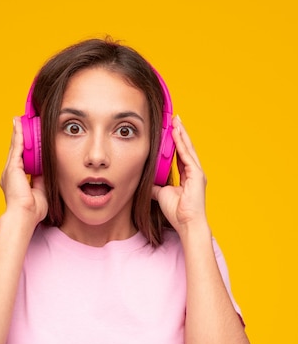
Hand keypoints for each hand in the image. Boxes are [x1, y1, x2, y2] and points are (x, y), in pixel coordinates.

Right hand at [0, 117, 47, 223]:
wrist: (25, 216)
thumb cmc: (33, 210)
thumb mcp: (41, 190)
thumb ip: (43, 178)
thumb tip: (48, 168)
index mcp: (17, 179)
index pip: (23, 159)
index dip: (27, 148)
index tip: (31, 138)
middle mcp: (11, 173)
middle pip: (17, 150)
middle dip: (21, 136)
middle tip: (25, 122)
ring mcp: (10, 170)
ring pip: (15, 146)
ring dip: (19, 132)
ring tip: (21, 119)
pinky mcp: (12, 167)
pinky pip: (16, 147)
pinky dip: (18, 135)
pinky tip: (19, 124)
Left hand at [151, 117, 207, 234]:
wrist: (187, 224)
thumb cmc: (177, 213)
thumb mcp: (162, 195)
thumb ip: (155, 187)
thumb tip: (146, 182)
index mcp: (188, 176)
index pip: (181, 155)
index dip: (177, 142)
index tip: (171, 131)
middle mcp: (195, 172)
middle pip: (186, 148)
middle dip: (181, 133)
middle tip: (175, 119)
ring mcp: (197, 173)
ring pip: (188, 148)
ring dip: (182, 134)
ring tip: (176, 121)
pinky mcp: (197, 175)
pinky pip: (187, 155)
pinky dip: (181, 143)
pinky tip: (176, 133)